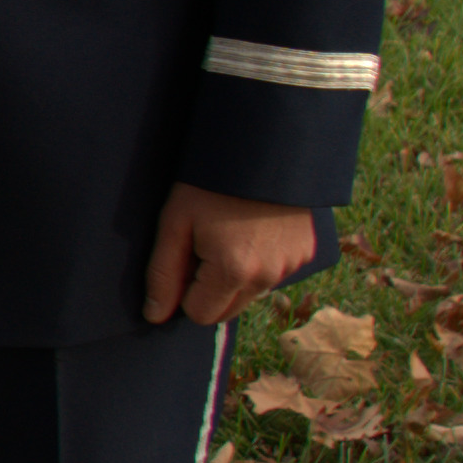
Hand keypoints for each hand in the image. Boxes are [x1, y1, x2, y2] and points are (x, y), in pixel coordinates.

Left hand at [143, 184, 319, 328]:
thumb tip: (156, 316)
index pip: (200, 315)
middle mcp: (268, 276)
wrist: (264, 146)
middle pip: (228, 311)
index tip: (186, 258)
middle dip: (210, 290)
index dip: (185, 291)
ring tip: (231, 233)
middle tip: (205, 246)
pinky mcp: (306, 253)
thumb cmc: (211, 183)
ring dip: (236, 277)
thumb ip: (163, 274)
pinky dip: (261, 262)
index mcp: (233, 272)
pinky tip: (254, 230)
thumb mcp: (175, 223)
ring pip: (251, 293)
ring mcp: (292, 265)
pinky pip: (275, 274)